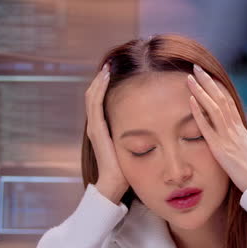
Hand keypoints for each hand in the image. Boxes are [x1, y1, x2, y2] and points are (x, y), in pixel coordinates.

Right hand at [88, 64, 128, 203]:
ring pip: (92, 96)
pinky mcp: (96, 130)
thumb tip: (154, 122)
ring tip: (108, 66)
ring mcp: (94, 127)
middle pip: (95, 95)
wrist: (115, 185)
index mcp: (103, 128)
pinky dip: (99, 88)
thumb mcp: (134, 146)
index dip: (106, 86)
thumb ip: (138, 134)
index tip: (116, 71)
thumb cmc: (128, 169)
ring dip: (99, 80)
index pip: (101, 100)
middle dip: (102, 79)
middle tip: (111, 62)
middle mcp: (95, 125)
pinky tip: (106, 77)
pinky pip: (95, 104)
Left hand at [187, 65, 246, 191]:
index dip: (218, 90)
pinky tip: (191, 99)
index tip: (209, 78)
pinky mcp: (220, 150)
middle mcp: (235, 130)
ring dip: (201, 91)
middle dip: (208, 82)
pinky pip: (207, 127)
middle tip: (196, 68)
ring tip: (190, 77)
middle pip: (220, 99)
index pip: (229, 104)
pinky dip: (198, 112)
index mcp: (243, 131)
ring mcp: (228, 138)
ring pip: (213, 108)